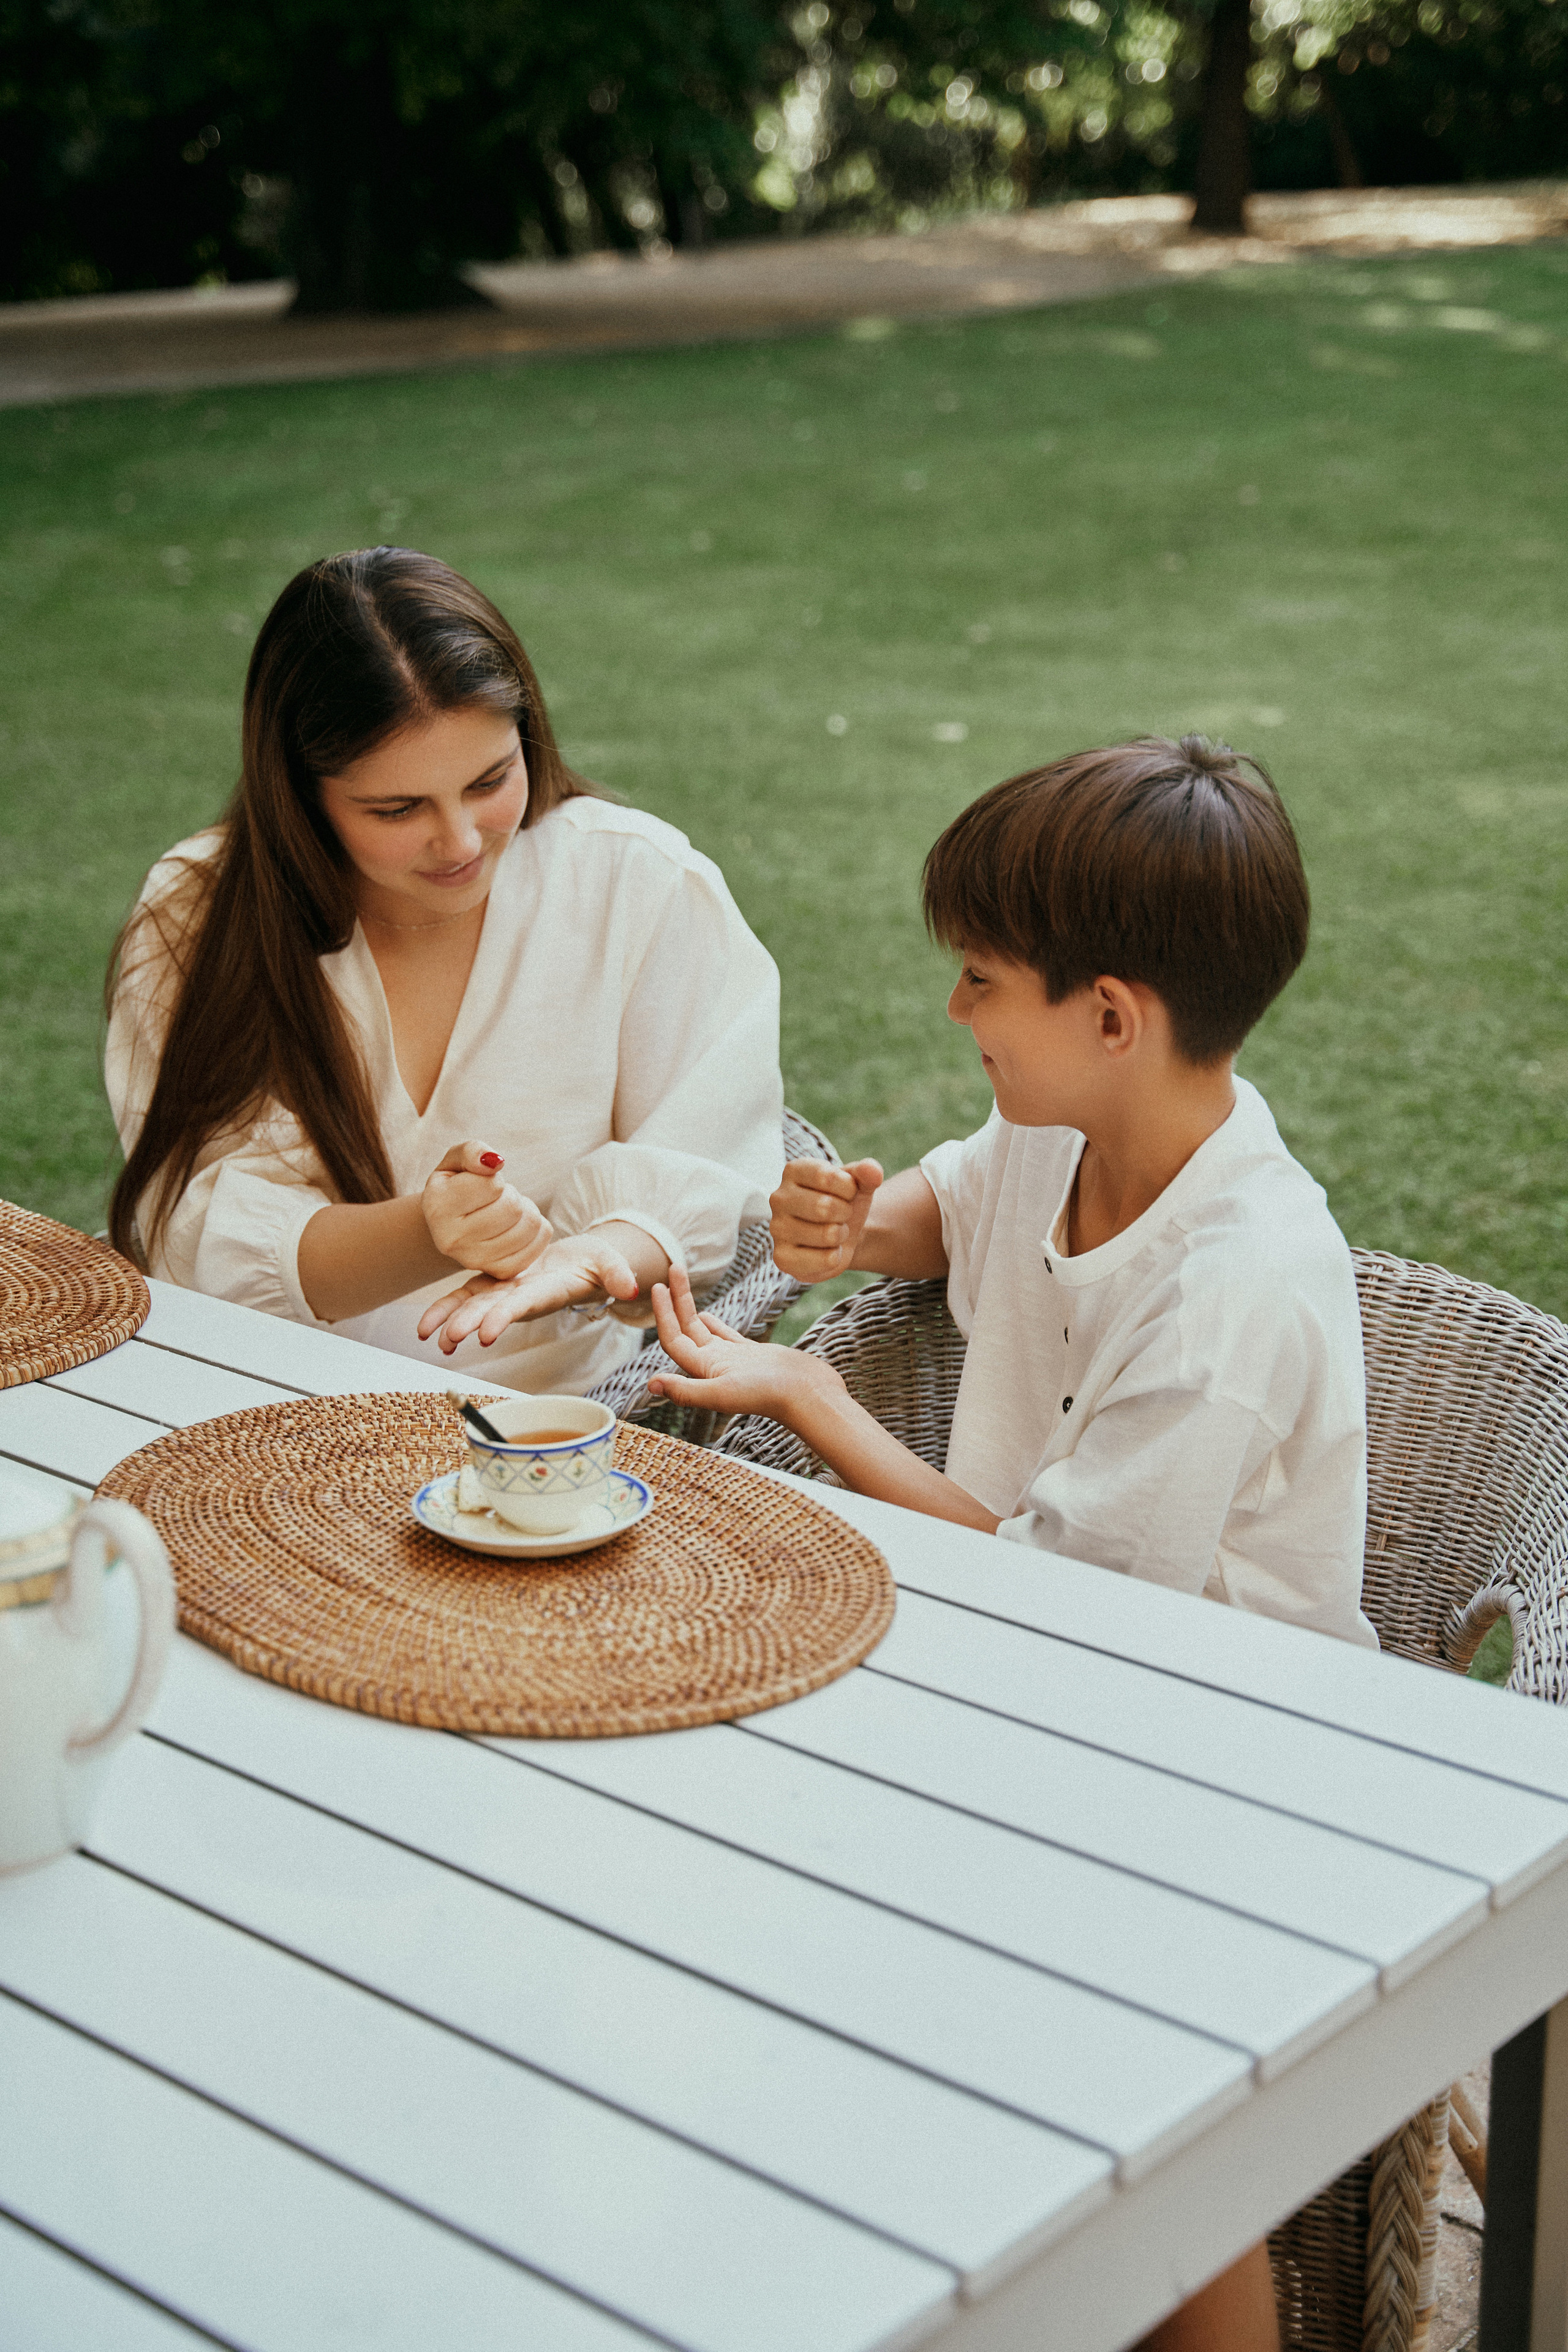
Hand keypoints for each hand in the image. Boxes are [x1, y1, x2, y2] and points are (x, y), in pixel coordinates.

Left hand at [417, 1230, 646, 1353]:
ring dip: (449, 1320)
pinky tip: (424, 1327)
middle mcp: (520, 1297)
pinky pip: (464, 1295)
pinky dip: (444, 1309)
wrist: (579, 1263)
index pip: (521, 1306)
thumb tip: (631, 1289)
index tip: (485, 1334)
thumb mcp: (610, 1263)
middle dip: (469, 1323)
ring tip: (427, 1336)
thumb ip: (617, 1274)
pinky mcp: (492, 1281)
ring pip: (471, 1306)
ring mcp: (503, 1291)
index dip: (503, 1318)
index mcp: (544, 1292)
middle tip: (449, 1339)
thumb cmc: (596, 1264)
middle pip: (491, 1310)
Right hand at [421, 1141, 551, 1280]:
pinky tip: (517, 1226)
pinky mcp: (499, 1270)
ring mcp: (475, 1260)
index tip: (480, 1184)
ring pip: (529, 1225)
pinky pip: (539, 1243)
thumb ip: (472, 1152)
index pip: (492, 1185)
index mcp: (437, 1207)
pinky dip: (537, 1229)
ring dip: (526, 1210)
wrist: (452, 1225)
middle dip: (511, 1195)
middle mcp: (451, 1240)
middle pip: (512, 1207)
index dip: (494, 1179)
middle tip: (497, 1198)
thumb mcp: (456, 1160)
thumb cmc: (457, 1185)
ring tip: (507, 1211)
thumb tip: (494, 1161)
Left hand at [645, 1267, 842, 1422]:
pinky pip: (726, 1336)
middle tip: (671, 1269)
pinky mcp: (754, 1356)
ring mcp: (734, 1361)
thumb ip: (686, 1390)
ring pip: (704, 1332)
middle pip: (686, 1330)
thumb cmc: (769, 1395)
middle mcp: (715, 1367)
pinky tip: (706, 1315)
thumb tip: (650, 1384)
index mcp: (705, 1372)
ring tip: (679, 1288)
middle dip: (676, 1302)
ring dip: (690, 1310)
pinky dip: (713, 1324)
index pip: (674, 1339)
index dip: (663, 1314)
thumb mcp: (723, 1392)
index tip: (658, 1286)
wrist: (810, 1396)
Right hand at [770, 1157, 882, 1281]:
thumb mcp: (859, 1184)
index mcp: (794, 1171)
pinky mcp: (782, 1257)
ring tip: (833, 1232)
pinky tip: (825, 1250)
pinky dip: (835, 1257)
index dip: (849, 1188)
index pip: (827, 1176)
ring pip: (827, 1234)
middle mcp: (779, 1198)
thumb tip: (872, 1171)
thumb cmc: (844, 1202)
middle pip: (824, 1207)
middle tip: (840, 1215)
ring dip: (840, 1235)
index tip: (846, 1192)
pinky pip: (824, 1260)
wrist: (841, 1234)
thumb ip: (867, 1172)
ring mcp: (776, 1228)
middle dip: (845, 1213)